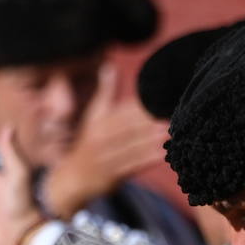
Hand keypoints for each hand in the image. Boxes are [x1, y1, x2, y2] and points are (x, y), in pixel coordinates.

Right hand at [43, 64, 168, 216]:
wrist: (69, 179)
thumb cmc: (87, 143)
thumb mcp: (92, 117)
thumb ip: (103, 92)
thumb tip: (109, 66)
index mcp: (99, 122)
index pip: (124, 110)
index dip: (144, 105)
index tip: (163, 98)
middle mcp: (100, 138)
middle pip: (130, 127)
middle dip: (151, 120)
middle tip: (175, 114)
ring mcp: (105, 157)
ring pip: (133, 146)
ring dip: (153, 139)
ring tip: (173, 131)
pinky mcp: (110, 176)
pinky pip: (132, 166)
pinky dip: (147, 160)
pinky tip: (164, 154)